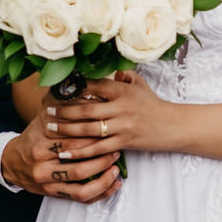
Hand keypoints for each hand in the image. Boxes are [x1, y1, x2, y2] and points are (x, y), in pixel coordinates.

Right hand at [0, 110, 121, 201]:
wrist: (11, 162)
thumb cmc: (33, 137)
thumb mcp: (43, 119)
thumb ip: (61, 106)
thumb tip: (81, 85)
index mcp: (40, 145)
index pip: (71, 141)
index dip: (92, 135)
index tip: (107, 129)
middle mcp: (43, 166)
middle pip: (77, 164)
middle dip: (100, 156)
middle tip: (116, 147)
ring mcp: (48, 183)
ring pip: (81, 185)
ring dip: (103, 176)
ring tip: (116, 166)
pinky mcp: (55, 194)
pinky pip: (82, 198)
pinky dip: (101, 192)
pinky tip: (114, 184)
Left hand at [45, 71, 170, 157]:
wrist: (173, 126)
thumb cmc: (154, 104)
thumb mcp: (140, 85)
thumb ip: (123, 75)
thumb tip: (108, 69)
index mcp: (122, 90)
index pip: (93, 85)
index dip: (73, 87)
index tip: (57, 89)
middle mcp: (121, 107)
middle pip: (86, 108)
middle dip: (64, 110)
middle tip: (48, 111)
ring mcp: (122, 126)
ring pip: (88, 129)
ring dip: (66, 129)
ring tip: (51, 128)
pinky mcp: (124, 142)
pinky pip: (98, 148)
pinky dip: (80, 152)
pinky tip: (65, 152)